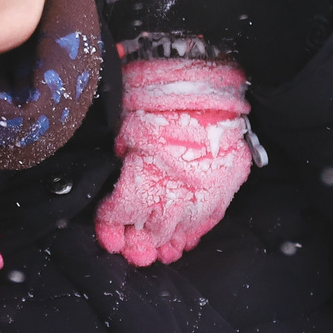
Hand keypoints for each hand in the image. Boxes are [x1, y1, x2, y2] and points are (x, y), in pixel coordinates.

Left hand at [95, 57, 252, 266]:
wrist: (209, 83)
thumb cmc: (161, 96)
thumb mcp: (126, 122)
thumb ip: (120, 151)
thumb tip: (119, 161)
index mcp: (142, 180)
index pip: (120, 212)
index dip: (109, 222)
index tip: (106, 222)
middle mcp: (174, 195)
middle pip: (151, 230)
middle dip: (138, 239)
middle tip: (131, 247)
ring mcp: (204, 194)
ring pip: (181, 230)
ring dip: (166, 240)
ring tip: (158, 248)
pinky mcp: (226, 188)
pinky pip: (208, 221)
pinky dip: (194, 230)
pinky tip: (184, 235)